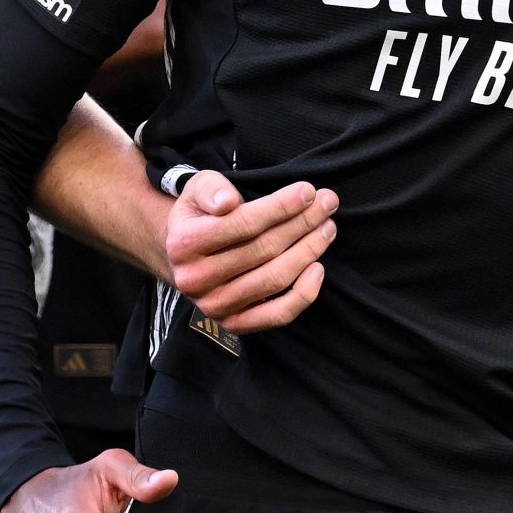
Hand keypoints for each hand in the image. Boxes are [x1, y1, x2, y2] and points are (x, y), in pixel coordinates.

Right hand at [166, 170, 337, 332]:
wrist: (185, 257)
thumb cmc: (202, 214)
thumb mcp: (199, 189)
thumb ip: (211, 188)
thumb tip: (227, 201)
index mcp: (184, 243)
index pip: (244, 223)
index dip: (281, 206)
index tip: (308, 191)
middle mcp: (196, 279)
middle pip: (264, 250)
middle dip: (303, 223)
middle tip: (328, 203)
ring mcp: (215, 305)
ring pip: (275, 279)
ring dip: (309, 251)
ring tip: (327, 228)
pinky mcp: (234, 324)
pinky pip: (277, 314)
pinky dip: (303, 294)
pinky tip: (318, 268)